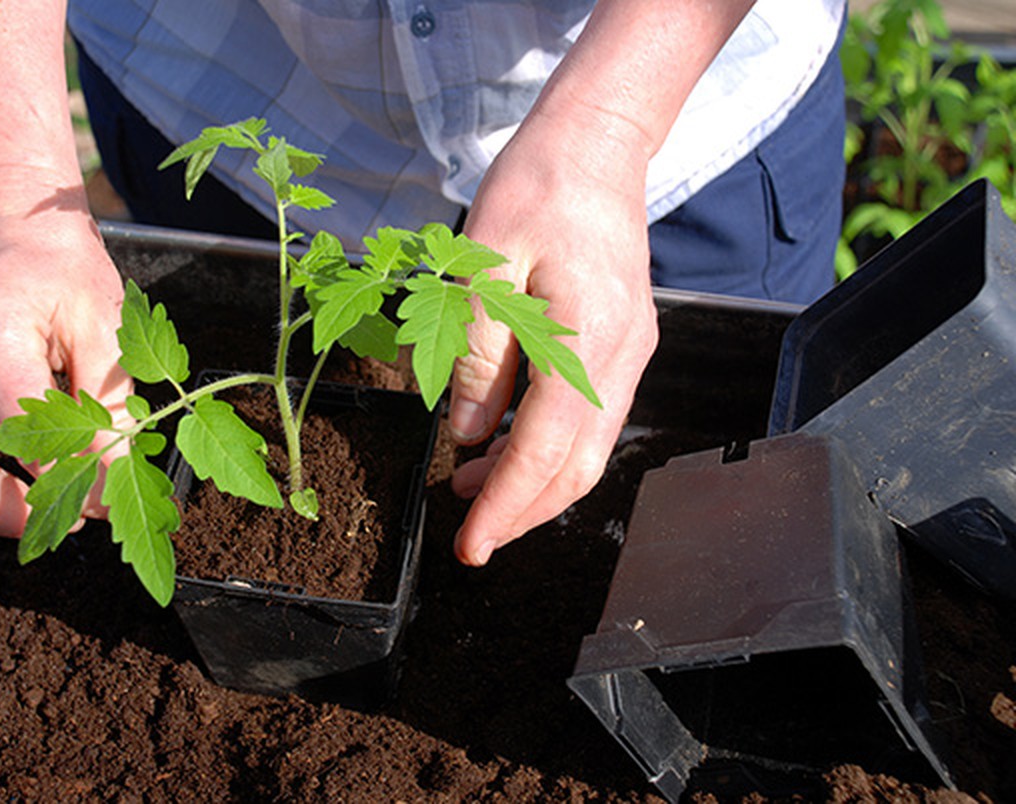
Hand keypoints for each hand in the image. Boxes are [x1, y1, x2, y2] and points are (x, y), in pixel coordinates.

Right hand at [0, 172, 130, 536]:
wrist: (2, 209)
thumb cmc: (58, 261)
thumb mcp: (103, 320)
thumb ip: (110, 400)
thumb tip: (116, 474)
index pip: (28, 437)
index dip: (72, 482)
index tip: (108, 503)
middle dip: (9, 515)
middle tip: (64, 520)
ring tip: (23, 518)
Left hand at [449, 110, 658, 565]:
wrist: (596, 145)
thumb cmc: (535, 189)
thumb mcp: (481, 265)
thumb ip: (475, 354)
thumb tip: (470, 434)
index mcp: (587, 335)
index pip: (546, 447)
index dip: (506, 503)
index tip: (471, 544)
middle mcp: (623, 353)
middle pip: (580, 463)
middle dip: (524, 509)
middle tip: (471, 536)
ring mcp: (631, 349)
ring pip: (589, 445)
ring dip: (535, 480)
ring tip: (472, 487)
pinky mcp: (624, 342)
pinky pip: (591, 415)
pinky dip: (550, 445)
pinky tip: (504, 441)